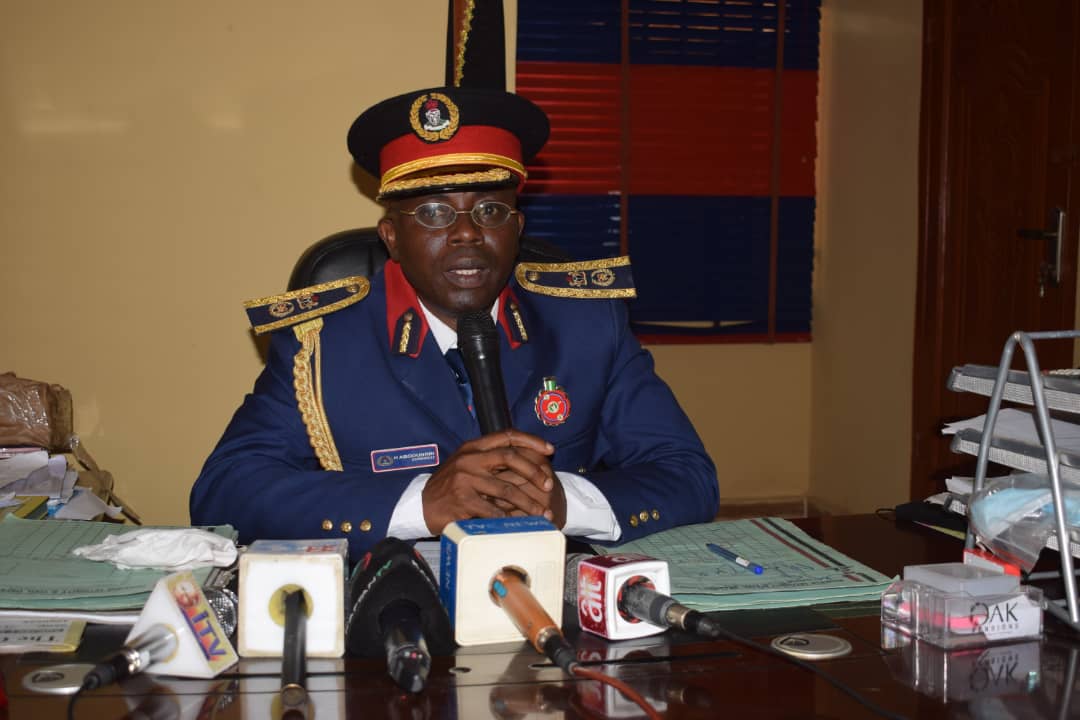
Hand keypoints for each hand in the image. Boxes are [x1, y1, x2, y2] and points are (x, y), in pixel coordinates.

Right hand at [421, 430, 554, 534]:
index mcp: (473, 447)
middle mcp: (469, 459)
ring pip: (506, 488)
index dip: (531, 441)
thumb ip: (489, 460)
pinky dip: (510, 518)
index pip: (507, 435)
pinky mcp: (462, 500)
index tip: (550, 450)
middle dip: (534, 471)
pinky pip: (494, 510)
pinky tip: (521, 523)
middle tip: (548, 485)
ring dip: (528, 502)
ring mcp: (464, 479)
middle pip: (510, 457)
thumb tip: (526, 462)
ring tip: (542, 512)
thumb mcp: (466, 464)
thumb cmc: (449, 486)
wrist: (421, 505)